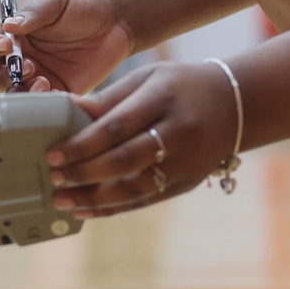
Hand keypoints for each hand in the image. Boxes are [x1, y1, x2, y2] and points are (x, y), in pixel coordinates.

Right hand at [0, 0, 135, 94]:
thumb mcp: (56, 0)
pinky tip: (55, 90)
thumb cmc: (82, 5)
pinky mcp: (58, 92)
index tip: (5, 43)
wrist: (117, 21)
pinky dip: (42, 103)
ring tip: (43, 79)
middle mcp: (18, 59)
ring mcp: (36, 78)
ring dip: (20, 91)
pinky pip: (41, 105)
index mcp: (11, 35)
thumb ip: (33, 12)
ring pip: (11, 96)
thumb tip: (9, 26)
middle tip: (26, 66)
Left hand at [43, 60, 241, 216]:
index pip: (117, 126)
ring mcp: (186, 163)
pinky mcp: (187, 183)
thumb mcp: (147, 78)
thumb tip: (62, 108)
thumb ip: (108, 97)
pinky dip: (114, 209)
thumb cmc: (181, 86)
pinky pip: (146, 201)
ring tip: (63, 201)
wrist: (235, 104)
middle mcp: (178, 133)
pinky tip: (87, 210)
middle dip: (84, 173)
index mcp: (163, 99)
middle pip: (125, 160)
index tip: (53, 154)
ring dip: (95, 199)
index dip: (82, 144)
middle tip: (53, 178)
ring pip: (135, 189)